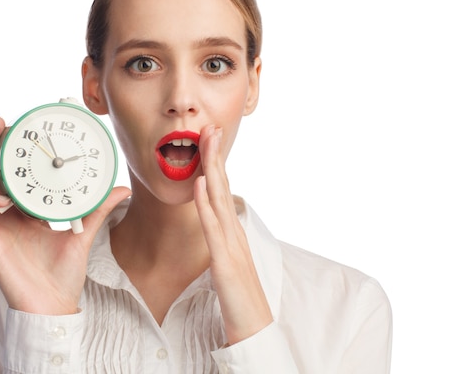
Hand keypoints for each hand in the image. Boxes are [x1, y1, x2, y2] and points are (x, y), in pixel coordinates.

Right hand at [0, 116, 130, 314]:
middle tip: (1, 123)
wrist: (55, 303)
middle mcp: (6, 214)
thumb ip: (98, 208)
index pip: (14, 173)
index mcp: (25, 210)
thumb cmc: (64, 272)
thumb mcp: (83, 232)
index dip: (14, 151)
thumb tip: (122, 187)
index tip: (23, 127)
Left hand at [194, 125, 272, 344]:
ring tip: (206, 142)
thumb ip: (220, 242)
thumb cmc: (240, 299)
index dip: (215, 164)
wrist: (256, 331)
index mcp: (232, 234)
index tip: (209, 139)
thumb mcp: (227, 264)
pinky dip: (206, 205)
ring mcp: (232, 247)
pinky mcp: (226, 264)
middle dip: (216, 155)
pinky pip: (213, 230)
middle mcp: (234, 234)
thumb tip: (209, 222)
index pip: (222, 191)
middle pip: (223, 187)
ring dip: (212, 168)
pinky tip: (200, 185)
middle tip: (210, 126)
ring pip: (219, 200)